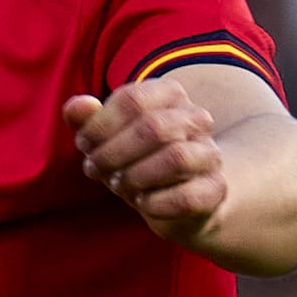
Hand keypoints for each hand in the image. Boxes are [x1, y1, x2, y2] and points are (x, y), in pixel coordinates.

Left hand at [68, 79, 234, 247]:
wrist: (177, 197)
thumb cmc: (133, 157)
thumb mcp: (104, 136)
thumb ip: (84, 118)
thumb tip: (81, 105)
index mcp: (168, 93)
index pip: (133, 99)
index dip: (100, 125)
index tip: (85, 144)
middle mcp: (196, 119)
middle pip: (154, 127)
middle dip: (114, 152)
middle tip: (95, 168)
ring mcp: (210, 154)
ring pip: (177, 158)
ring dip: (136, 176)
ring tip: (119, 184)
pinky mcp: (215, 189)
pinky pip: (188, 197)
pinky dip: (156, 203)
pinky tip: (142, 202)